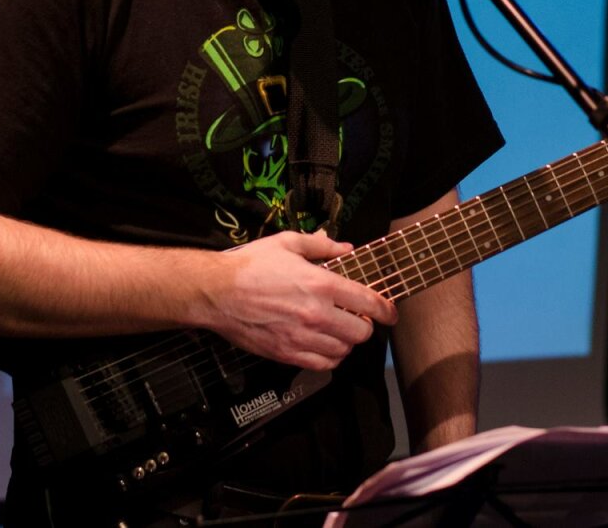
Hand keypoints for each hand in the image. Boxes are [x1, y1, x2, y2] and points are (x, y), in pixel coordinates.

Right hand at [199, 231, 397, 370]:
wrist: (217, 292)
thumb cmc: (250, 265)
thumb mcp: (288, 243)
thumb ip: (321, 246)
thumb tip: (346, 249)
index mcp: (320, 284)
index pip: (368, 302)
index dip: (386, 309)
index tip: (390, 312)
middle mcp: (316, 313)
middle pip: (360, 332)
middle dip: (365, 326)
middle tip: (357, 318)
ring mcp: (301, 337)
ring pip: (343, 351)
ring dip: (346, 342)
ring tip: (339, 332)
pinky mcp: (286, 353)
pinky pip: (322, 365)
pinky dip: (330, 358)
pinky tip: (324, 346)